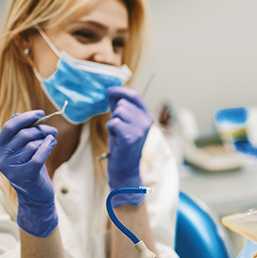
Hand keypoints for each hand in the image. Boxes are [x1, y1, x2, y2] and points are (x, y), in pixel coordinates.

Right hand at [0, 111, 58, 236]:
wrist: (35, 194)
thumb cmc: (31, 166)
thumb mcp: (23, 149)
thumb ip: (20, 133)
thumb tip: (18, 115)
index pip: (9, 127)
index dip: (26, 118)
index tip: (40, 112)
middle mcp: (2, 158)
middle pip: (24, 134)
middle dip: (42, 129)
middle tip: (53, 130)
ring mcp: (11, 168)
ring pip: (33, 144)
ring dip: (46, 140)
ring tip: (52, 141)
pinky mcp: (25, 175)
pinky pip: (39, 155)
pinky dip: (48, 146)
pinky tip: (53, 143)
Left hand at [106, 87, 152, 206]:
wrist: (126, 168)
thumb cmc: (123, 145)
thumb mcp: (125, 123)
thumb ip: (120, 106)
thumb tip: (111, 90)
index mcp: (147, 116)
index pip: (135, 95)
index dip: (121, 91)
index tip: (109, 91)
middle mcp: (146, 121)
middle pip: (124, 104)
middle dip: (115, 113)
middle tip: (118, 127)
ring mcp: (139, 129)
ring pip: (118, 112)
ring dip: (113, 121)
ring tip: (117, 133)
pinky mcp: (130, 137)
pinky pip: (114, 122)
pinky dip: (111, 129)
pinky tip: (115, 137)